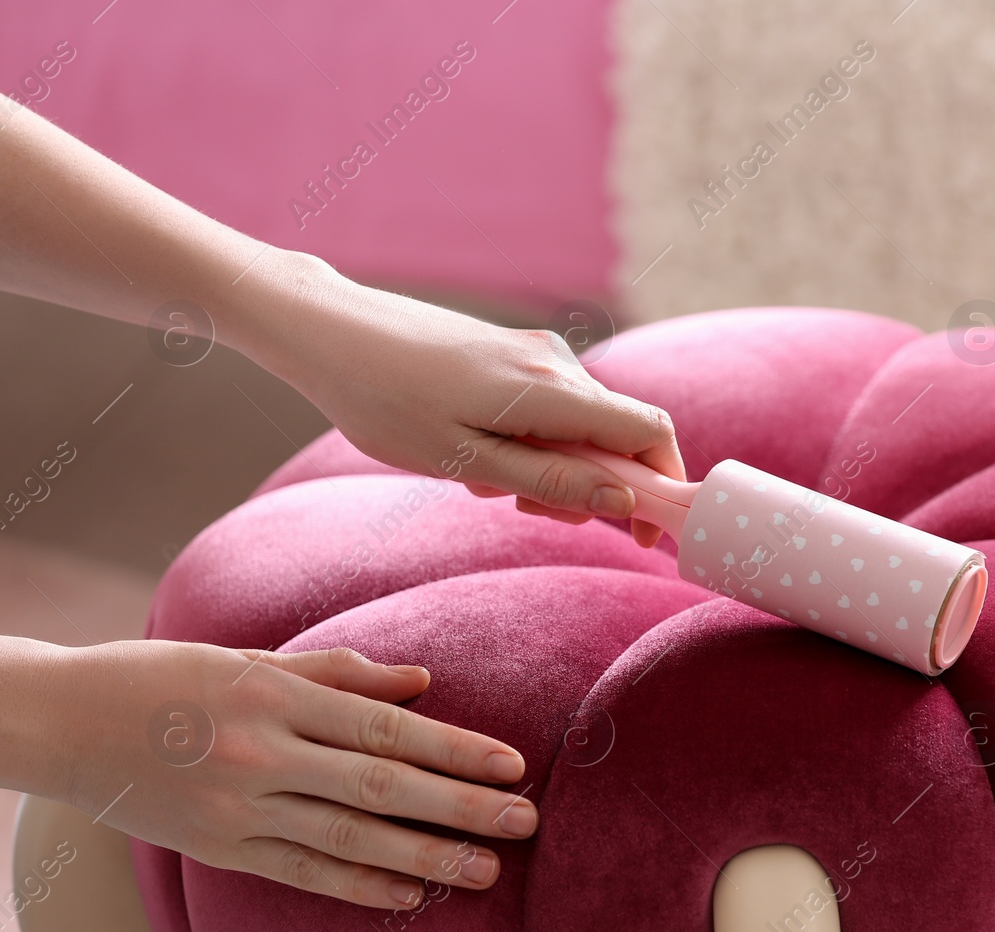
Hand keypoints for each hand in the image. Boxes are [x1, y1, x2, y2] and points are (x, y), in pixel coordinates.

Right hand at [44, 639, 535, 908]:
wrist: (59, 723)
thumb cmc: (165, 676)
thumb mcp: (249, 657)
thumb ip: (339, 672)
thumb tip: (423, 683)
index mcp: (275, 695)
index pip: (385, 728)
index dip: (454, 748)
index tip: (512, 765)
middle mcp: (261, 753)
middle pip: (379, 787)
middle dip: (459, 807)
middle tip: (524, 823)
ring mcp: (237, 808)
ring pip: (347, 839)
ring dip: (424, 857)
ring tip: (484, 870)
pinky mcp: (217, 848)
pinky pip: (299, 873)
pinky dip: (357, 886)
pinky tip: (407, 894)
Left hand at [236, 254, 683, 547]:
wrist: (332, 333)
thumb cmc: (388, 402)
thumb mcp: (467, 461)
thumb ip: (551, 482)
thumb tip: (624, 502)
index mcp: (552, 391)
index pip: (651, 434)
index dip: (663, 487)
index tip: (641, 534)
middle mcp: (558, 365)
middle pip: (620, 436)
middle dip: (595, 487)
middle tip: (530, 513)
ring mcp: (538, 354)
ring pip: (584, 425)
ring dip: (558, 469)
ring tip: (487, 485)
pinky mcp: (516, 353)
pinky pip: (554, 409)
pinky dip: (536, 443)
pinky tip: (477, 454)